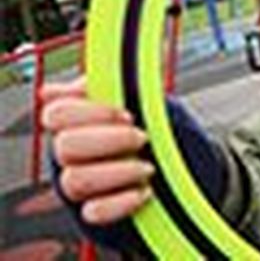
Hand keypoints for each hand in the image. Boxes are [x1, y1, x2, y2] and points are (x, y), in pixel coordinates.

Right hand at [41, 77, 153, 224]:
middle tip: (141, 138)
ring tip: (148, 167)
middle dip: (109, 140)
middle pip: (65, 147)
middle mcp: (69, 154)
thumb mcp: (138, 99)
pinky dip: (122, 202)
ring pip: (75, 181)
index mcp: (74, 122)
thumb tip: (95, 72)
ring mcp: (78, 183)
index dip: (92, 113)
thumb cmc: (152, 128)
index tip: (127, 114)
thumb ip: (114, 84)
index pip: (56, 114)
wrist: (177, 166)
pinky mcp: (92, 212)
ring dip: (118, 171)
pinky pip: (94, 213)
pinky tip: (145, 191)